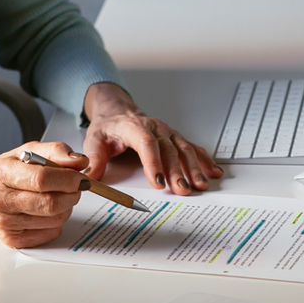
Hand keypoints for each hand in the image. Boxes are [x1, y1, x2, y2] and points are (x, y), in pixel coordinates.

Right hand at [0, 141, 88, 247]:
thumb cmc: (5, 173)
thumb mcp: (28, 153)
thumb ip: (55, 152)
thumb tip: (79, 161)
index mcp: (1, 173)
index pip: (41, 180)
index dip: (67, 180)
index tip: (79, 178)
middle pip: (50, 204)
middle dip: (71, 195)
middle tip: (75, 188)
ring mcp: (5, 223)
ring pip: (54, 220)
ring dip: (66, 208)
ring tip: (58, 197)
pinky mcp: (13, 240)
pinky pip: (50, 233)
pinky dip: (56, 222)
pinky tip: (47, 212)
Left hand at [81, 82, 221, 194]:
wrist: (118, 112)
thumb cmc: (108, 128)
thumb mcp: (94, 140)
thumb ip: (94, 159)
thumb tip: (89, 177)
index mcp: (135, 127)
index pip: (147, 143)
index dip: (153, 162)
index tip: (157, 181)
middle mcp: (156, 128)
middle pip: (169, 149)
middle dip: (178, 171)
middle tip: (182, 190)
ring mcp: (169, 133)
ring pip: (184, 149)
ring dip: (194, 168)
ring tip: (201, 185)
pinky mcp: (176, 139)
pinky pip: (193, 148)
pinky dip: (204, 160)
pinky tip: (214, 172)